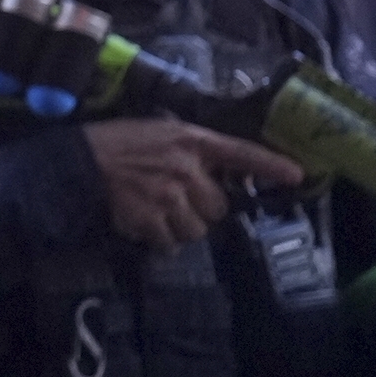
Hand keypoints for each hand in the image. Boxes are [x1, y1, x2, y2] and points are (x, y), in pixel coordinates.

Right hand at [82, 118, 303, 249]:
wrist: (79, 160)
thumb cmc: (117, 142)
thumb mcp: (159, 133)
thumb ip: (190, 151)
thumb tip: (214, 178)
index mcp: (190, 140)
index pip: (239, 152)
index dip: (270, 164)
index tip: (297, 174)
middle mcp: (185, 167)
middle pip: (218, 206)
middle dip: (200, 208)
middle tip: (176, 199)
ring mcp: (169, 195)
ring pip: (197, 230)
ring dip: (180, 227)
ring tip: (156, 211)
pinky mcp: (151, 219)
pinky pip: (170, 244)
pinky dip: (158, 239)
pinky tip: (142, 223)